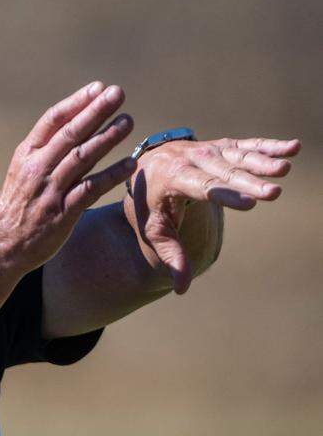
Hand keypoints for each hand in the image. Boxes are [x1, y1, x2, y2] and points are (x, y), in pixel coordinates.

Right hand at [0, 81, 136, 274]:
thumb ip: (47, 151)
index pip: (52, 120)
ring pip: (81, 158)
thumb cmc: (18, 205)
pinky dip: (111, 175)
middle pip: (70, 134)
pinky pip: (90, 190)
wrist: (0, 244)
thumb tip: (76, 124)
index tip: (98, 88)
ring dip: (107, 138)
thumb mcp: (23, 172)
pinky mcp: (61, 214)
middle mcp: (37, 169)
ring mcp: (49, 191)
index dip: (76, 102)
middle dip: (95, 111)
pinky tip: (129, 164)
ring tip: (128, 121)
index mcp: (27, 155)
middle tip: (117, 93)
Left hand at [126, 136, 298, 292]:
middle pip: (224, 173)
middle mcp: (189, 159)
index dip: (226, 195)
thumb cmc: (149, 204)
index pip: (201, 188)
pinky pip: (246, 146)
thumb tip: (181, 289)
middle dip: (249, 183)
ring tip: (285, 169)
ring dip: (263, 162)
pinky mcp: (220, 146)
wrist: (143, 168)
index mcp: (171, 178)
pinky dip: (269, 146)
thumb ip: (170, 255)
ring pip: (238, 157)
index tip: (250, 204)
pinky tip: (293, 148)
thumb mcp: (153, 229)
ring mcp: (206, 149)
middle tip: (274, 192)